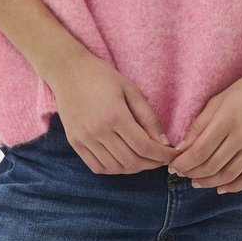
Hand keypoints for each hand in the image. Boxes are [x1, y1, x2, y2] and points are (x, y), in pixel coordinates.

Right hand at [51, 51, 180, 174]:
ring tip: (145, 160)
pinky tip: (123, 161)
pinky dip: (113, 169)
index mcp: (115, 115)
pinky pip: (97, 167)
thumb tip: (163, 142)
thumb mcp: (131, 89)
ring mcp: (84, 139)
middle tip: (162, 159)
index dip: (162, 155)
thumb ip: (148, 117)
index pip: (144, 146)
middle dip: (152, 164)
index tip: (174, 155)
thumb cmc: (102, 76)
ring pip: (115, 168)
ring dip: (134, 168)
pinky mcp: (75, 143)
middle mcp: (98, 131)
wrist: (68, 71)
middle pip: (131, 161)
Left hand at [168, 67, 241, 193]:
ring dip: (209, 182)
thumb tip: (182, 147)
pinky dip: (234, 187)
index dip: (183, 163)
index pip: (199, 151)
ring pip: (229, 175)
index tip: (173, 166)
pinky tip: (222, 188)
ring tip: (197, 182)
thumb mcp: (219, 99)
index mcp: (226, 119)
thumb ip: (200, 123)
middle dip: (192, 173)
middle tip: (183, 174)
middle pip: (211, 166)